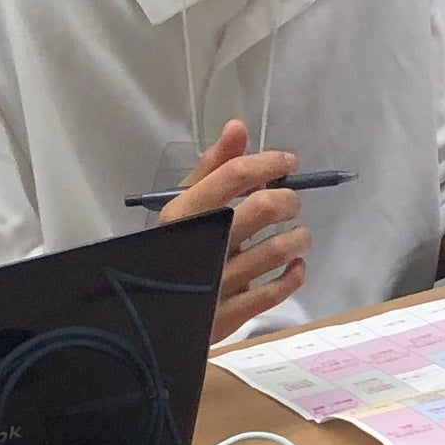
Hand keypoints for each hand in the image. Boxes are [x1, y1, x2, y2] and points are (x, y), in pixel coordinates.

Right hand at [161, 118, 309, 337]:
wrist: (145, 316)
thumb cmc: (169, 251)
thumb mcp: (182, 207)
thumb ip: (212, 169)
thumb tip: (238, 128)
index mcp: (182, 214)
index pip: (234, 175)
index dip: (269, 163)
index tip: (288, 163)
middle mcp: (200, 244)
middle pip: (264, 207)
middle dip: (289, 200)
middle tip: (291, 204)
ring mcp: (216, 281)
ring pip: (277, 249)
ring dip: (299, 237)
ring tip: (299, 235)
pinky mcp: (228, 315)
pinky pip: (275, 292)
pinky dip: (294, 275)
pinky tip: (295, 265)